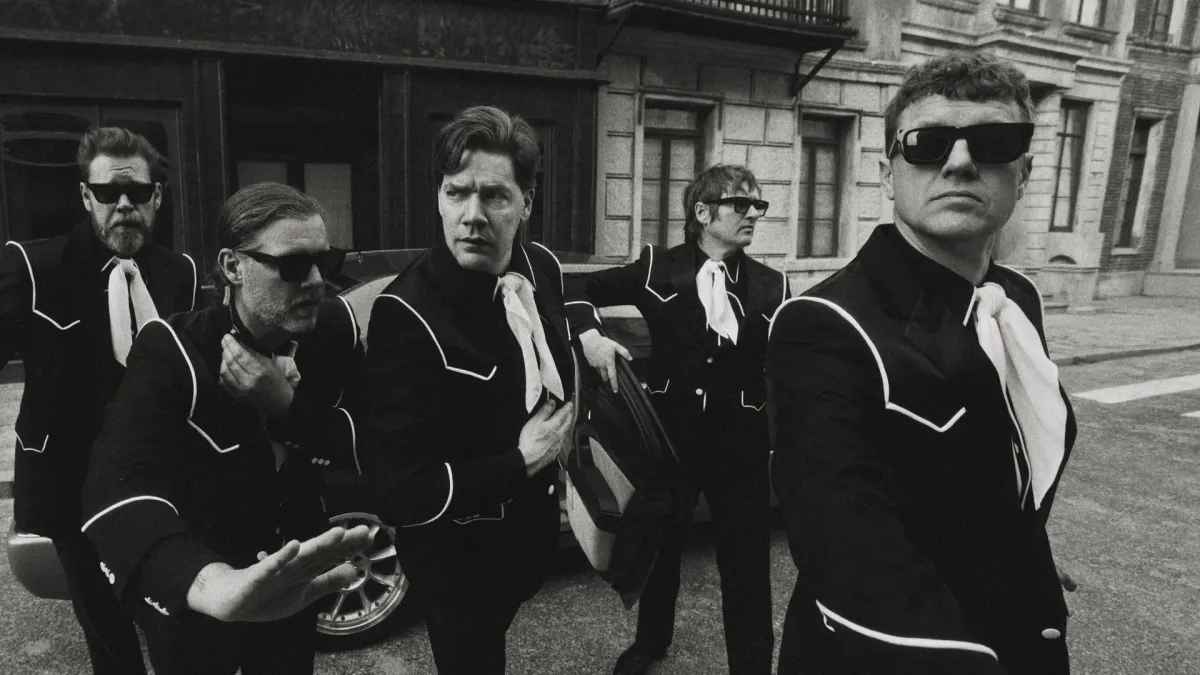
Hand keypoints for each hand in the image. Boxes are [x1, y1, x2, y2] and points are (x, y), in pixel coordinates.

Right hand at [186, 524, 371, 621]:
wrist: (230, 601)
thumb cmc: (269, 595)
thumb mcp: (304, 594)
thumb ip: (328, 583)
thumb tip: (354, 570)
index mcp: (305, 570)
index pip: (331, 556)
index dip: (350, 546)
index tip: (369, 534)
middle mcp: (294, 565)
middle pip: (321, 552)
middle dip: (341, 541)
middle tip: (362, 529)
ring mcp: (276, 570)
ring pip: (301, 557)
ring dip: (319, 545)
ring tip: (338, 533)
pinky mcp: (257, 577)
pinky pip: (270, 567)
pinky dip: (281, 557)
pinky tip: (294, 546)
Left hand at [219, 334, 294, 419]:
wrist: (279, 404)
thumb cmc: (278, 382)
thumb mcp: (272, 366)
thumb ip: (257, 355)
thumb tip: (241, 342)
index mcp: (261, 371)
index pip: (241, 355)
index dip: (232, 344)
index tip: (227, 336)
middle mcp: (249, 381)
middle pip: (231, 362)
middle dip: (225, 349)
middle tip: (224, 340)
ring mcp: (241, 390)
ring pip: (224, 371)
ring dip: (223, 360)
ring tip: (225, 353)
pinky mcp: (236, 396)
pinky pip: (223, 382)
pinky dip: (223, 372)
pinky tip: (225, 366)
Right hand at [518, 399, 574, 476]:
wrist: (528, 460)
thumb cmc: (530, 441)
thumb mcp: (535, 422)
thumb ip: (544, 411)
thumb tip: (552, 402)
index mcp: (554, 425)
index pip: (563, 414)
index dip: (567, 408)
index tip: (570, 404)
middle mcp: (558, 435)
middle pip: (567, 424)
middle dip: (569, 417)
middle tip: (569, 412)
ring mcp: (557, 444)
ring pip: (565, 433)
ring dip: (566, 426)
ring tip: (566, 422)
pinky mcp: (555, 452)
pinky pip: (561, 442)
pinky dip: (562, 436)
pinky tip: (559, 437)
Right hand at [578, 329, 631, 393]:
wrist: (590, 340)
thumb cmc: (603, 342)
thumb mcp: (615, 345)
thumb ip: (624, 352)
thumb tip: (630, 359)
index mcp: (609, 362)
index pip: (612, 376)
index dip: (614, 384)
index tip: (615, 390)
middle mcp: (602, 366)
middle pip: (605, 376)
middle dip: (607, 377)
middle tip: (609, 374)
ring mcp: (595, 365)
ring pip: (600, 372)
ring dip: (602, 370)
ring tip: (603, 363)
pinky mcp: (590, 363)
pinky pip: (595, 367)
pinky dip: (598, 365)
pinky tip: (598, 358)